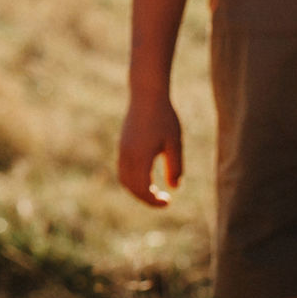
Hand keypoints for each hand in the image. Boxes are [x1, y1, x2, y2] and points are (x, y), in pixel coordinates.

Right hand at [118, 92, 182, 206]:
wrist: (146, 96)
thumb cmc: (164, 118)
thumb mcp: (175, 143)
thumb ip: (175, 167)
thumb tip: (174, 188)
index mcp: (141, 157)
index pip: (143, 189)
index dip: (154, 201)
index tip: (168, 202)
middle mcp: (128, 156)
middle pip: (132, 188)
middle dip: (146, 198)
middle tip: (163, 200)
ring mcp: (122, 151)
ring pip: (124, 180)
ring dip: (137, 190)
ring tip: (154, 191)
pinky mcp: (122, 146)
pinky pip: (123, 170)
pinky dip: (132, 180)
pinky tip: (147, 177)